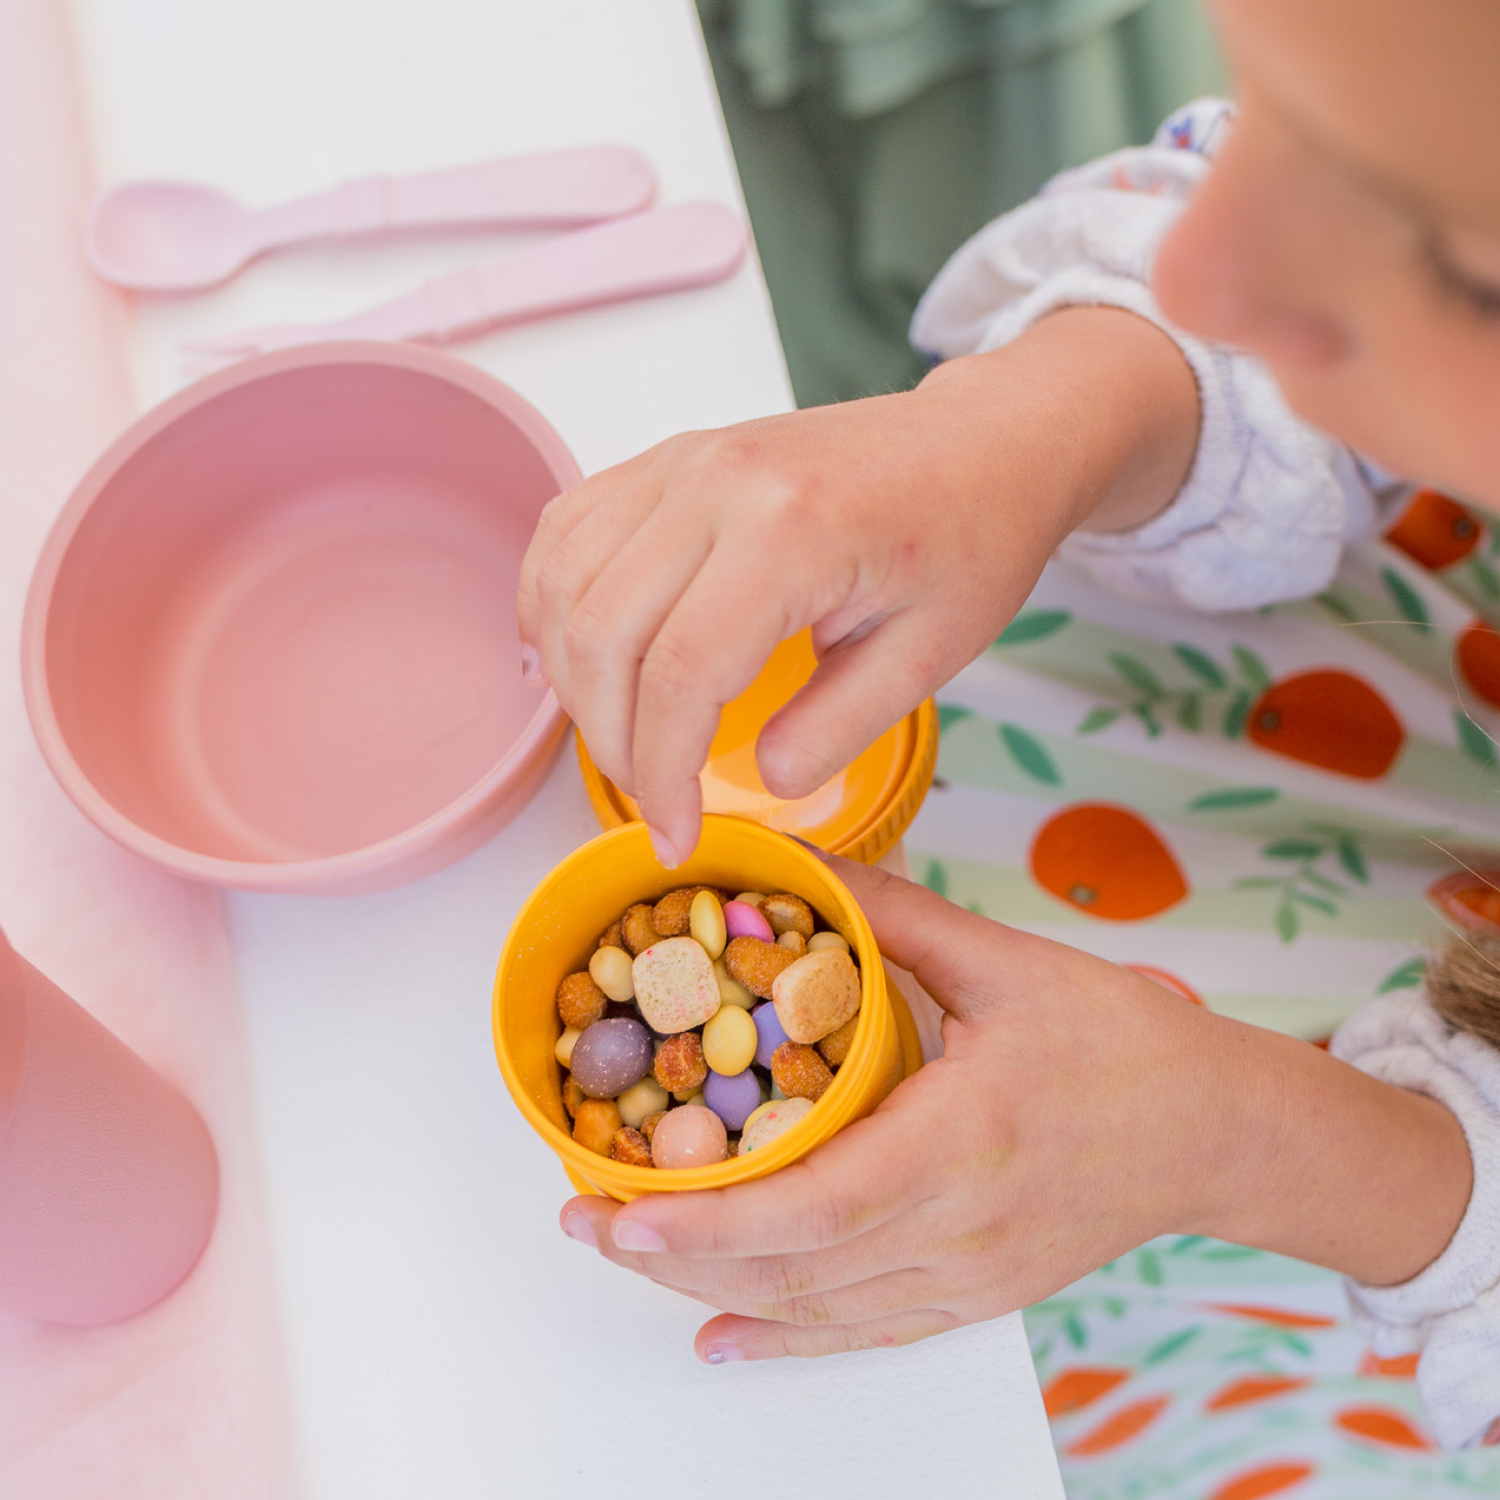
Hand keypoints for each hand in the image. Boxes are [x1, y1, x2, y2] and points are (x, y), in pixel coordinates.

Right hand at [517, 308, 1199, 864]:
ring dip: (572, 678)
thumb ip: (835, 729)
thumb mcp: (928, 656)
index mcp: (789, 530)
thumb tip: (759, 782)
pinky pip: (568, 532)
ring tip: (622, 740)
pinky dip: (553, 603)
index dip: (662, 774)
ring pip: (565, 583)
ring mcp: (682, 459)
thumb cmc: (970, 538)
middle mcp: (715, 481)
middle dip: (612, 742)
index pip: (678, 673)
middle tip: (654, 800)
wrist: (983, 442)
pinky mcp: (668, 457)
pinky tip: (579, 657)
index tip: (678, 834)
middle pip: (601, 633)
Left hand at [557, 853, 1242, 1359]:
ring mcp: (970, 1277)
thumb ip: (891, 913)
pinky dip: (787, 1342)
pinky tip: (722, 1341)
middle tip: (584, 1222)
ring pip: (818, 1310)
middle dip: (675, 1255)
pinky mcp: (979, 1297)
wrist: (1216, 1130)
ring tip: (632, 1259)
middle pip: (795, 1269)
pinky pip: (867, 1333)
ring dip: (714, 1292)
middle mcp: (960, 1227)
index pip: (811, 1205)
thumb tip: (795, 858)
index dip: (706, 1221)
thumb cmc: (1121, 1040)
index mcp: (962, 1138)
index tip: (617, 1210)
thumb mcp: (1006, 959)